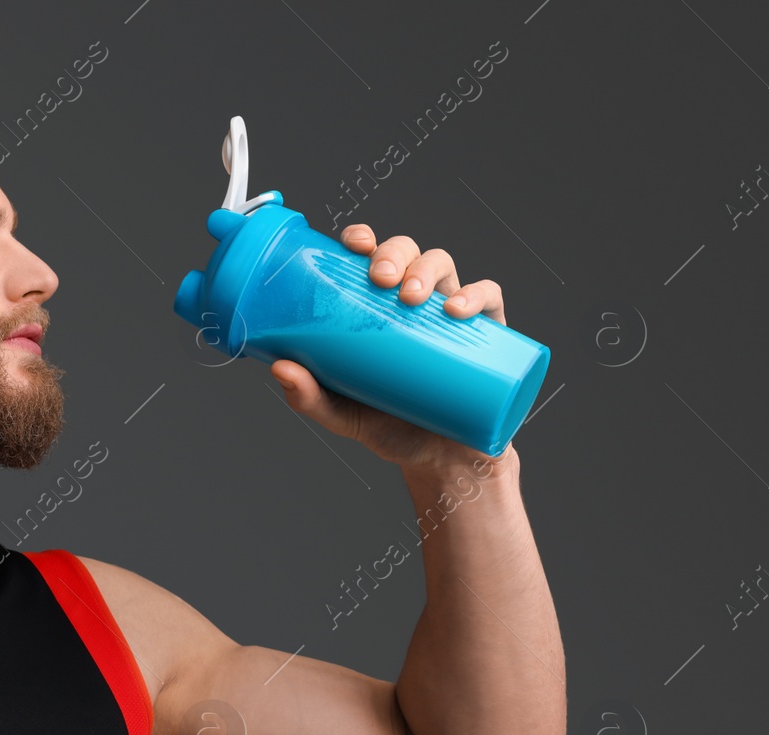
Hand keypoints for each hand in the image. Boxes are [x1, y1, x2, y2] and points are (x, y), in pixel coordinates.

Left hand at [268, 224, 509, 472]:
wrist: (438, 461)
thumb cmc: (388, 426)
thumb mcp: (341, 413)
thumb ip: (308, 396)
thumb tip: (280, 368)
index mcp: (376, 308)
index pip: (368, 257)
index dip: (363, 239)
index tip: (354, 244)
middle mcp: (412, 302)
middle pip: (405, 252)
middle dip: (393, 253)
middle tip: (381, 279)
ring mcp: (448, 312)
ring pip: (443, 264)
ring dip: (427, 269)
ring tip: (412, 297)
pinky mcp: (485, 333)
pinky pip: (488, 297)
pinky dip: (476, 294)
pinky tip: (457, 310)